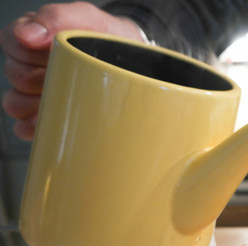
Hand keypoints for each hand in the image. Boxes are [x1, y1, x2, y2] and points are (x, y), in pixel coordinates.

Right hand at [0, 1, 143, 139]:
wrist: (136, 64)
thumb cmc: (106, 39)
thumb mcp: (88, 19)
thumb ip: (57, 17)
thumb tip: (26, 35)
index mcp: (33, 39)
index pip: (11, 44)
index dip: (31, 52)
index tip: (55, 54)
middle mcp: (30, 65)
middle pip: (15, 75)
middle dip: (42, 79)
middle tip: (71, 78)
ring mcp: (36, 92)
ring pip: (15, 103)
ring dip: (39, 105)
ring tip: (66, 100)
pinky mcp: (46, 116)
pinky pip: (25, 127)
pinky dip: (35, 127)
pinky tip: (54, 122)